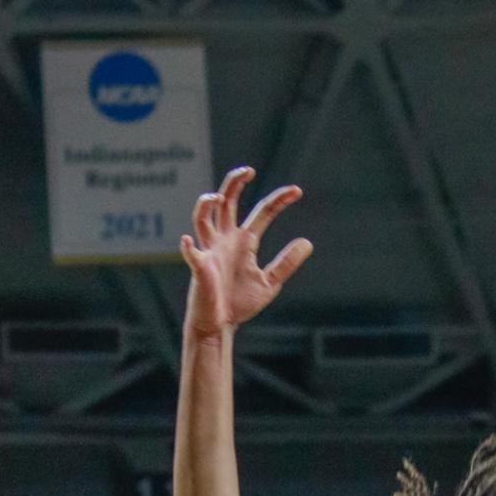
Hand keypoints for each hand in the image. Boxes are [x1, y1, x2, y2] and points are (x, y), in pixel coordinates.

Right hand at [181, 166, 312, 337]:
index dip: (279, 200)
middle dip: (235, 183)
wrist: (219, 325)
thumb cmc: (240, 302)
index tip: (297, 191)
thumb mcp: (270, 283)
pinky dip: (188, 248)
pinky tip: (189, 241)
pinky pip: (191, 255)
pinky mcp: (200, 268)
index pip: (262, 212)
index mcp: (244, 241)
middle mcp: (225, 239)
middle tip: (249, 170)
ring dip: (206, 205)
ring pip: (203, 218)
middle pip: (227, 202)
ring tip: (216, 197)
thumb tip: (307, 242)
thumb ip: (286, 263)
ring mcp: (210, 251)